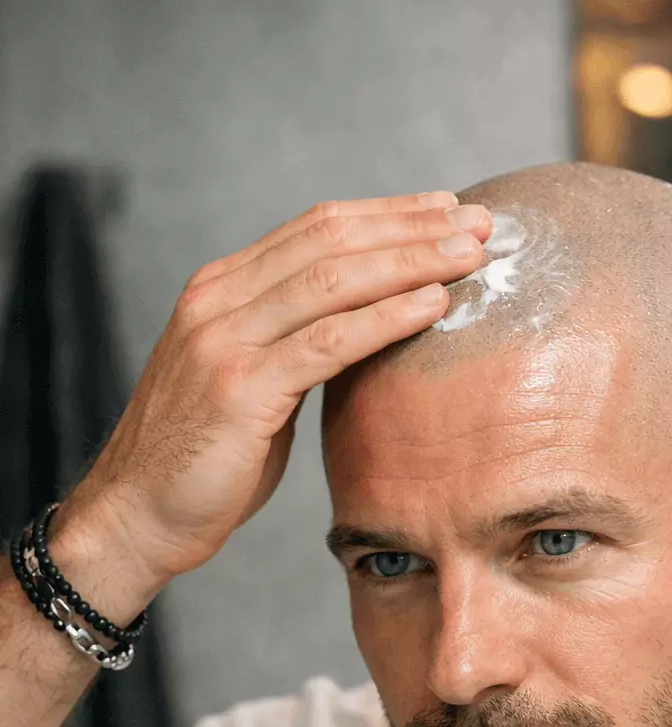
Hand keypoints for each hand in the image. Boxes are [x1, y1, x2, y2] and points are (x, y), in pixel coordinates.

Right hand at [62, 190, 491, 586]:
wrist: (137, 515)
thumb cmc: (203, 461)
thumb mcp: (252, 386)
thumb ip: (296, 349)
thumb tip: (363, 333)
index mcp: (222, 289)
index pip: (316, 229)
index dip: (388, 214)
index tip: (448, 211)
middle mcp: (220, 301)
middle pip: (331, 240)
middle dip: (413, 227)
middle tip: (481, 223)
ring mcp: (225, 341)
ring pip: (333, 280)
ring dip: (411, 262)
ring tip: (471, 256)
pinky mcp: (239, 389)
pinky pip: (327, 342)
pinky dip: (386, 319)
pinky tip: (433, 306)